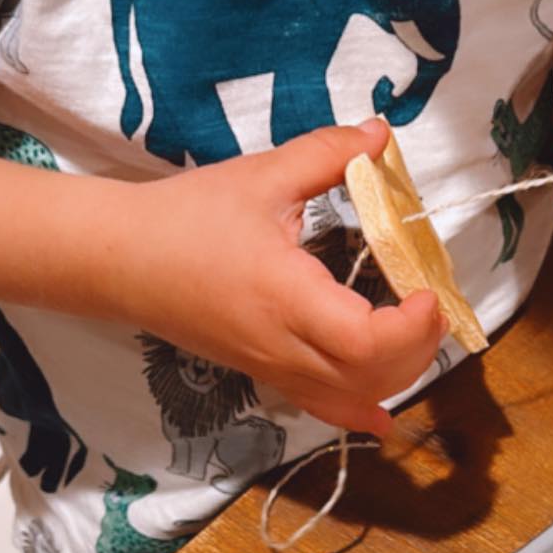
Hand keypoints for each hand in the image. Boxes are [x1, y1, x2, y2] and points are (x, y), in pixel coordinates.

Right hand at [119, 119, 444, 436]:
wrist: (120, 260)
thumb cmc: (186, 218)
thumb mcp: (261, 177)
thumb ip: (327, 154)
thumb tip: (379, 135)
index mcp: (287, 299)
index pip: (366, 340)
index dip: (411, 327)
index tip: (426, 287)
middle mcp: (283, 348)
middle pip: (370, 377)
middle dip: (418, 348)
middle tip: (432, 302)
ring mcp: (273, 369)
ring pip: (352, 398)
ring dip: (397, 375)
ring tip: (415, 334)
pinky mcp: (263, 375)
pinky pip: (320, 407)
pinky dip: (358, 411)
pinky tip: (380, 416)